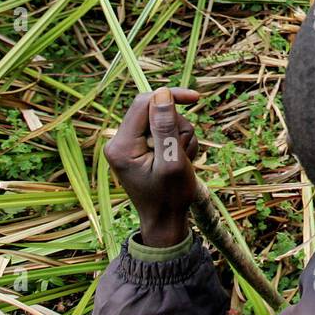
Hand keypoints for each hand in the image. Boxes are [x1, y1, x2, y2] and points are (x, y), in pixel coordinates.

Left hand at [103, 86, 200, 246]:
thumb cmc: (170, 197)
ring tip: (183, 160)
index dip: (170, 96)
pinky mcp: (138, 148)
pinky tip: (179, 160)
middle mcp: (118, 142)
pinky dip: (176, 142)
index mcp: (121, 145)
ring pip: (162, 121)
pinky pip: (162, 131)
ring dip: (180, 136)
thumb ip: (166, 127)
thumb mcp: (172, 161)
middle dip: (177, 126)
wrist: (165, 221)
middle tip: (185, 151)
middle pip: (154, 111)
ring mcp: (128, 145)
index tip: (195, 98)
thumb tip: (161, 93)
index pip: (145, 103)